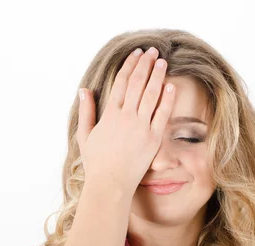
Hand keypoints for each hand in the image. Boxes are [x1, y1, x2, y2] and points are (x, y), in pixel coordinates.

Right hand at [76, 46, 175, 193]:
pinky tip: (170, 86)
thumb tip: (84, 90)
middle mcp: (126, 117)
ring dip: (157, 76)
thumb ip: (86, 111)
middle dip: (145, 65)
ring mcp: (141, 128)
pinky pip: (162, 115)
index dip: (129, 65)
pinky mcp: (153, 139)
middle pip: (138, 83)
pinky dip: (167, 99)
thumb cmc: (96, 163)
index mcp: (110, 114)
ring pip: (151, 95)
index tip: (136, 54)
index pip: (121, 82)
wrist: (111, 184)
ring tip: (162, 61)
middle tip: (153, 51)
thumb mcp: (85, 135)